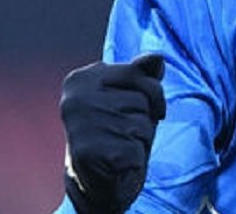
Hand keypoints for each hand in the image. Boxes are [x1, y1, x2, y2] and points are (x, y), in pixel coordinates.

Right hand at [61, 53, 166, 213]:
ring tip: (122, 143)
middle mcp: (77, 99)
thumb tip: (158, 57)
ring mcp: (83, 124)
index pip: (136, 71)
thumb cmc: (115, 130)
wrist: (96, 178)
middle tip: (129, 130)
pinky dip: (137, 154)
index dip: (150, 91)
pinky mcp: (93, 151)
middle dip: (147, 114)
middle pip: (142, 96)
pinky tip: (121, 159)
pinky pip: (138, 144)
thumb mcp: (128, 96)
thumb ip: (141, 74)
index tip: (141, 105)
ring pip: (143, 121)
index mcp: (80, 79)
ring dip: (143, 136)